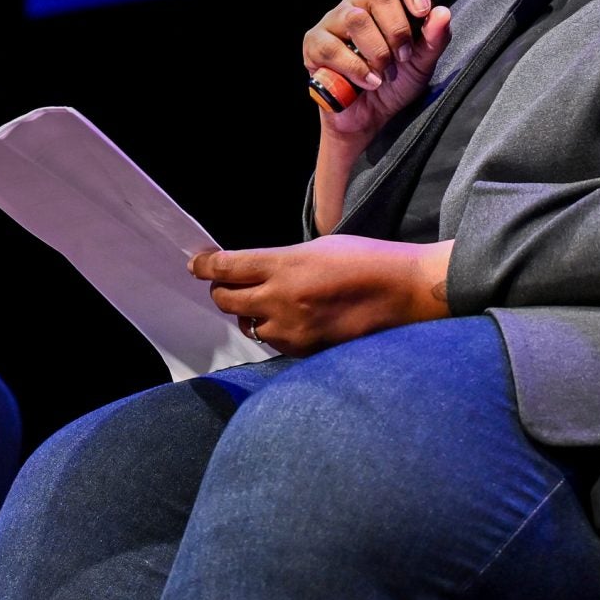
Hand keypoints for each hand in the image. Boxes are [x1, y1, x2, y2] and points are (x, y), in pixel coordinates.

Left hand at [190, 237, 452, 355]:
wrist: (404, 293)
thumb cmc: (366, 260)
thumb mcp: (318, 248)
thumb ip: (282, 262)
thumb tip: (255, 270)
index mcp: (283, 266)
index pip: (226, 267)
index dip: (204, 266)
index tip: (195, 264)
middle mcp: (280, 300)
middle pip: (226, 300)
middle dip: (223, 291)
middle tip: (229, 283)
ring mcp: (292, 331)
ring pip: (250, 325)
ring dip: (252, 314)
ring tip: (271, 302)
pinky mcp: (307, 352)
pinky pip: (276, 343)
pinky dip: (276, 331)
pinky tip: (295, 320)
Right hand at [302, 0, 453, 142]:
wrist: (369, 119)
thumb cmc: (394, 85)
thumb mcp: (423, 64)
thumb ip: (434, 39)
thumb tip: (442, 13)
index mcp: (385, 1)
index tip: (422, 10)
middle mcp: (357, 3)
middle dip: (397, 30)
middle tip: (403, 57)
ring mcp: (332, 21)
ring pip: (356, 18)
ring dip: (377, 51)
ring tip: (385, 73)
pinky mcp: (314, 44)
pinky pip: (333, 47)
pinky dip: (356, 69)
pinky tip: (368, 81)